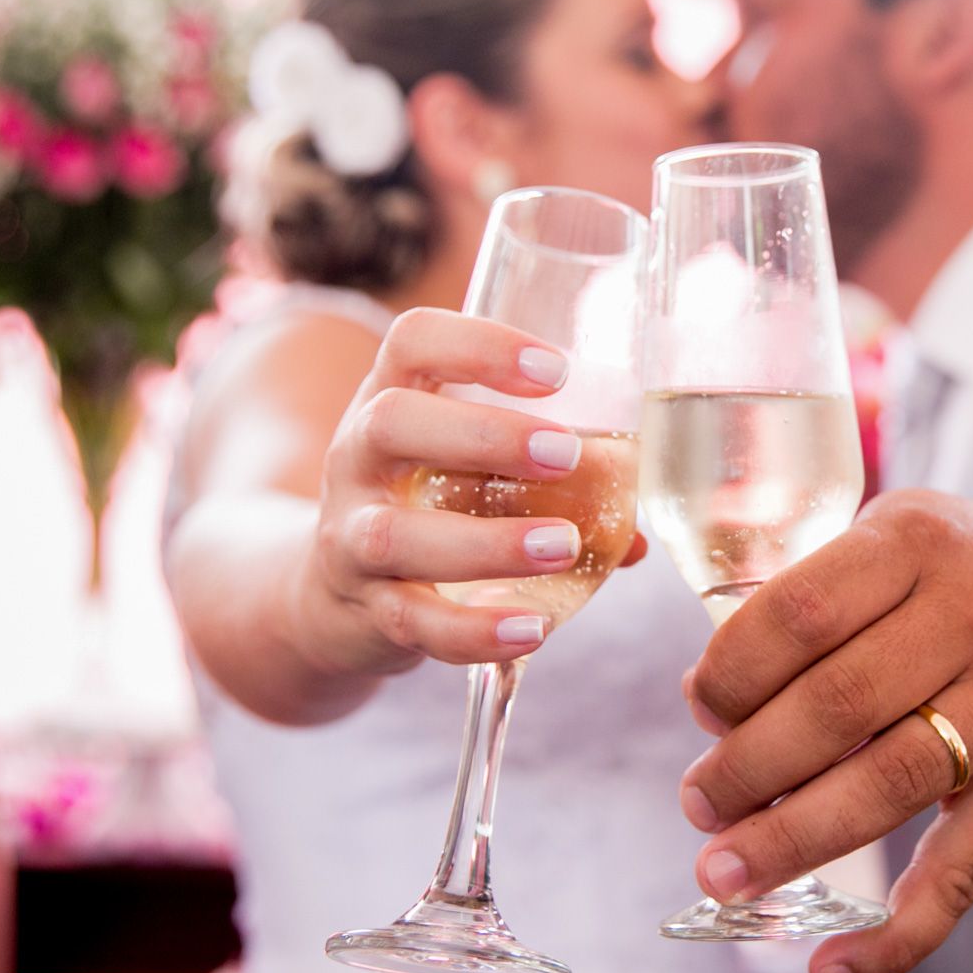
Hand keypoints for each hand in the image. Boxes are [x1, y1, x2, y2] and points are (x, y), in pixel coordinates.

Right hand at [293, 307, 642, 675]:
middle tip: (565, 454)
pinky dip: (473, 630)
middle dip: (484, 435)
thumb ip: (552, 484)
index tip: (557, 370)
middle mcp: (359, 459)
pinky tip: (531, 628)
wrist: (332, 596)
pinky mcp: (364, 609)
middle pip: (392, 422)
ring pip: (393, 535)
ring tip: (562, 546)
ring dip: (486, 542)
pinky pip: (411, 622)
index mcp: (393, 399)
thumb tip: (639, 533)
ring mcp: (350, 536)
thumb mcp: (467, 468)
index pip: (413, 342)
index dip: (480, 345)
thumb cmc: (429, 507)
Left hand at [677, 488, 972, 972]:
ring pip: (891, 784)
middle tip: (699, 804)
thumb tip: (707, 699)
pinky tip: (832, 968)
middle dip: (748, 768)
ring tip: (725, 872)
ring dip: (794, 839)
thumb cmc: (958, 580)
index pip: (800, 612)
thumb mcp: (892, 542)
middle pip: (839, 705)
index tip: (701, 710)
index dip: (732, 674)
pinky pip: (965, 869)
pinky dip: (898, 933)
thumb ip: (805, 602)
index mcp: (918, 540)